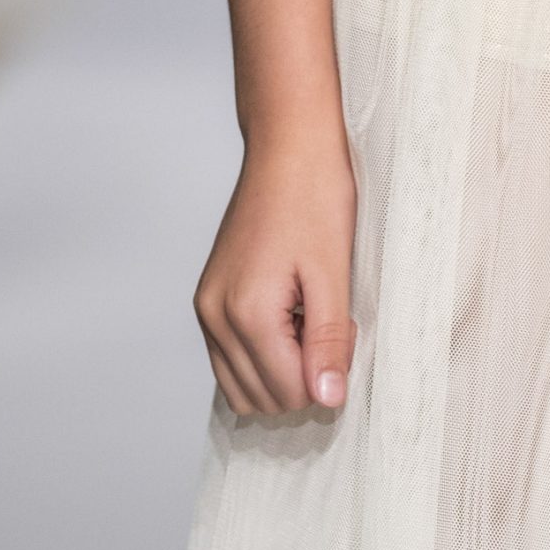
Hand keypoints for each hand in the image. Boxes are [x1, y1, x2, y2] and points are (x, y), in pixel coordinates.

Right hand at [194, 138, 356, 415]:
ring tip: (307, 322)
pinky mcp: (208, 301)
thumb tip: (327, 399)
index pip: (289, 392)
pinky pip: (230, 361)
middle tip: (327, 324)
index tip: (343, 329)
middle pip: (263, 397)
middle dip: (304, 376)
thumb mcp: (333, 276)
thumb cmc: (314, 200)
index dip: (327, 374)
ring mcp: (206, 309)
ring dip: (282, 372)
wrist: (287, 150)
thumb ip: (328, 344)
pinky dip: (263, 358)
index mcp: (246, 312)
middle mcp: (215, 315)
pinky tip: (289, 320)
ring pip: (242, 388)